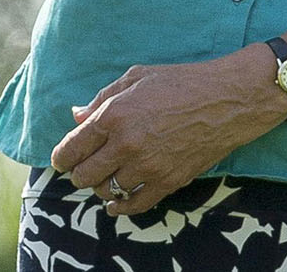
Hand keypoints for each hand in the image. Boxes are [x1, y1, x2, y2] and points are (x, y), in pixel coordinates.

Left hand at [49, 54, 283, 215]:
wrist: (226, 100)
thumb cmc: (180, 82)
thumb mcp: (135, 78)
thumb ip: (102, 99)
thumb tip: (76, 116)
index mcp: (114, 115)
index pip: (73, 146)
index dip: (61, 157)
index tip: (59, 161)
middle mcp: (127, 144)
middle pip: (85, 174)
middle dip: (77, 174)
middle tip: (79, 170)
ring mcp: (148, 166)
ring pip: (107, 191)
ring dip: (100, 187)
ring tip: (102, 179)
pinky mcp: (169, 182)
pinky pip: (136, 204)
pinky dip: (121, 208)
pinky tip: (115, 205)